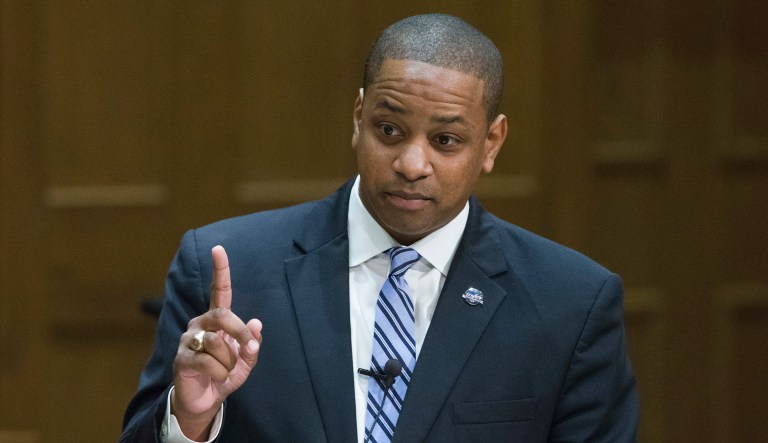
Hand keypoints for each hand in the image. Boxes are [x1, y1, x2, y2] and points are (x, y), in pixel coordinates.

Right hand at [171, 245, 262, 439]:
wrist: (204, 401)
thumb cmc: (224, 375)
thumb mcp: (245, 361)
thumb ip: (252, 344)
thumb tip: (256, 323)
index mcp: (216, 321)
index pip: (219, 291)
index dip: (220, 270)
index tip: (219, 249)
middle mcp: (200, 324)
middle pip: (223, 315)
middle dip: (240, 332)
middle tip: (249, 348)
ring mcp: (189, 340)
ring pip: (217, 343)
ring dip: (230, 361)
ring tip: (225, 371)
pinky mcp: (182, 358)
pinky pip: (209, 362)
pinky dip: (220, 372)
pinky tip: (215, 377)